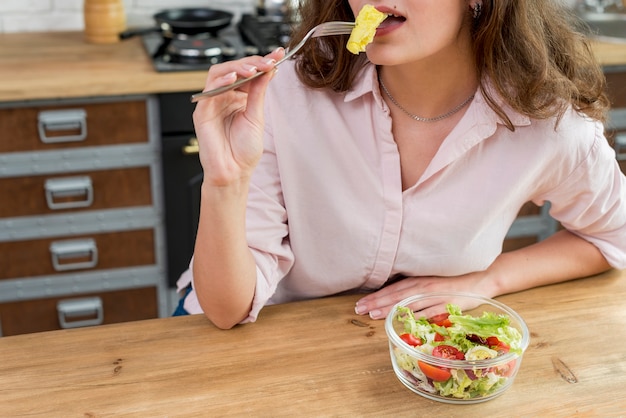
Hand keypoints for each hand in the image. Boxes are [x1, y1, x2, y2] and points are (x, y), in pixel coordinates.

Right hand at [192, 48, 285, 185]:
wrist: (234, 172)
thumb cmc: (244, 151)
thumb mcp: (256, 117)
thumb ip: (259, 92)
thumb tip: (268, 70)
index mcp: (239, 98)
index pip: (248, 73)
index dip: (262, 62)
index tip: (278, 54)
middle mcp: (225, 97)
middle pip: (233, 68)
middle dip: (252, 62)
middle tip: (267, 62)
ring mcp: (213, 103)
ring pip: (219, 73)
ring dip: (237, 68)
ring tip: (253, 69)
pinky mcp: (202, 111)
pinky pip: (209, 90)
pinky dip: (221, 81)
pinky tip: (234, 78)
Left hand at [354, 271, 494, 319]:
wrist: (481, 278)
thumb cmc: (453, 281)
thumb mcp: (430, 281)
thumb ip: (415, 289)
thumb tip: (395, 297)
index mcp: (418, 280)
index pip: (392, 289)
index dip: (375, 296)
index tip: (360, 303)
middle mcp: (423, 286)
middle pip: (395, 295)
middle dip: (375, 302)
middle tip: (358, 309)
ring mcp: (434, 295)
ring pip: (407, 302)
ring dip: (389, 309)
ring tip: (372, 315)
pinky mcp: (446, 303)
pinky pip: (428, 310)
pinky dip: (415, 315)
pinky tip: (403, 319)